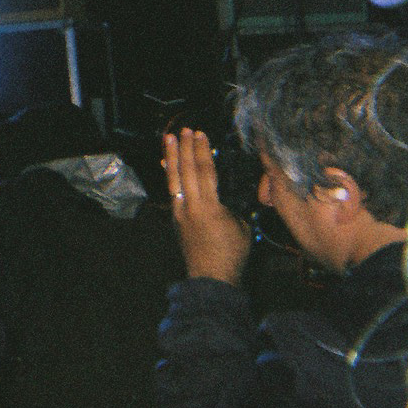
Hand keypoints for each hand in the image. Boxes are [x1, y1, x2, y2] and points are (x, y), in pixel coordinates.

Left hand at [163, 128, 250, 286]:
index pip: (204, 171)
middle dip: (184, 148)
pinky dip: (170, 175)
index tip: (199, 134)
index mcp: (209, 206)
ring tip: (168, 139)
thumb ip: (229, 207)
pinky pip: (172, 191)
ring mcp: (180, 212)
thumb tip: (221, 196)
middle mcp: (190, 206)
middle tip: (183, 130)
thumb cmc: (232, 254)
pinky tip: (167, 165)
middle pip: (186, 171)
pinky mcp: (176, 218)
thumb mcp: (240, 226)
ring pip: (174, 179)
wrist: (211, 277)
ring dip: (171, 156)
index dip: (202, 151)